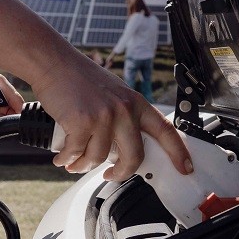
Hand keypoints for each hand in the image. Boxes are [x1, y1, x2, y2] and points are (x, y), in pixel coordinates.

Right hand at [32, 56, 191, 181]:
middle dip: (121, 173)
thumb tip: (124, 147)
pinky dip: (67, 159)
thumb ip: (124, 116)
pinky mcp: (82, 122)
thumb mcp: (114, 93)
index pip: (165, 130)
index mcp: (135, 103)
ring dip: (84, 165)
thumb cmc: (79, 78)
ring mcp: (104, 116)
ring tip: (74, 162)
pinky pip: (76, 153)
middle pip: (134, 156)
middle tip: (111, 175)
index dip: (178, 152)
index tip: (184, 168)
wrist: (54, 62)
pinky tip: (62, 158)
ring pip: (99, 158)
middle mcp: (124, 110)